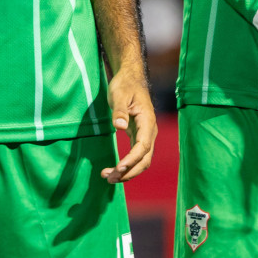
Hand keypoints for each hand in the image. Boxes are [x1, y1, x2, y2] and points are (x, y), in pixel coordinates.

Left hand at [103, 68, 156, 182]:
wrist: (130, 79)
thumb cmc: (125, 85)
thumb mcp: (119, 94)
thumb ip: (120, 110)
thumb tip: (120, 126)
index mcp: (147, 121)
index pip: (143, 146)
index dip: (131, 159)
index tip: (118, 168)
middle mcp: (149, 132)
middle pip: (144, 159)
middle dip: (129, 172)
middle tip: (109, 178)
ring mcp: (145, 135)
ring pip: (141, 161)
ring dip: (127, 172)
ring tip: (108, 178)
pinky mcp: (138, 136)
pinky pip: (136, 156)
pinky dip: (127, 166)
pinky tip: (115, 170)